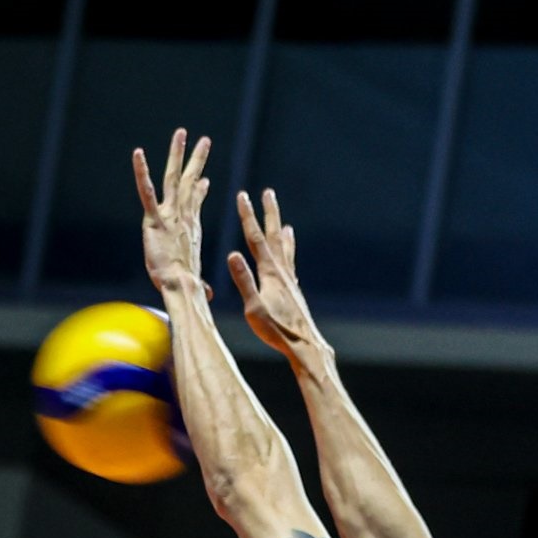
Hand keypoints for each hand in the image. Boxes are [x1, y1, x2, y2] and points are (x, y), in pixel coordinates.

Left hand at [133, 129, 211, 299]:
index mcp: (190, 228)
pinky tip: (137, 154)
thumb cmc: (185, 289)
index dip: (199, 188)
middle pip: (190, 181)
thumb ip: (199, 284)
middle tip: (204, 140)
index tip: (203, 178)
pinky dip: (142, 171)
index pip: (195, 202)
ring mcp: (170, 215)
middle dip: (197, 160)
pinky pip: (147, 191)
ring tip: (181, 133)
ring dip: (177, 154)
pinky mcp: (154, 220)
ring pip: (173, 178)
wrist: (181, 287)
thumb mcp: (193, 280)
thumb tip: (206, 292)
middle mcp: (183, 216)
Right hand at [227, 188, 322, 361]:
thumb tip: (232, 254)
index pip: (255, 238)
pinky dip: (289, 251)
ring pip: (285, 247)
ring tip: (282, 220)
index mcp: (270, 273)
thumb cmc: (276, 330)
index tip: (242, 195)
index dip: (247, 216)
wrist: (304, 345)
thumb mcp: (254, 307)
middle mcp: (282, 271)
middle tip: (268, 192)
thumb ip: (244, 280)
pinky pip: (290, 262)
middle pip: (274, 235)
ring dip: (281, 230)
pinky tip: (288, 253)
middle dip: (269, 213)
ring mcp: (290, 279)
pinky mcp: (294, 289)